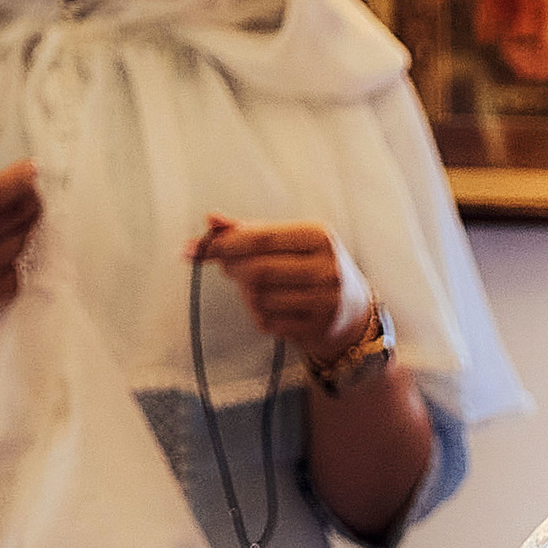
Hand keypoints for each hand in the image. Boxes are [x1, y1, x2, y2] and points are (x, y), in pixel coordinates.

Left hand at [193, 214, 372, 359]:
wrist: (351, 310)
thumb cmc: (310, 265)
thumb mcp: (288, 241)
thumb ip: (248, 230)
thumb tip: (210, 220)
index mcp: (320, 236)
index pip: (260, 238)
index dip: (223, 244)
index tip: (197, 249)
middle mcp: (328, 267)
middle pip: (257, 270)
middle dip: (231, 268)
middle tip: (225, 267)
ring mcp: (326, 301)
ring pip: (260, 297)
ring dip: (245, 293)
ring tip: (254, 287)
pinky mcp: (318, 328)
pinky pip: (268, 321)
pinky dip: (258, 314)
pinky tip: (270, 307)